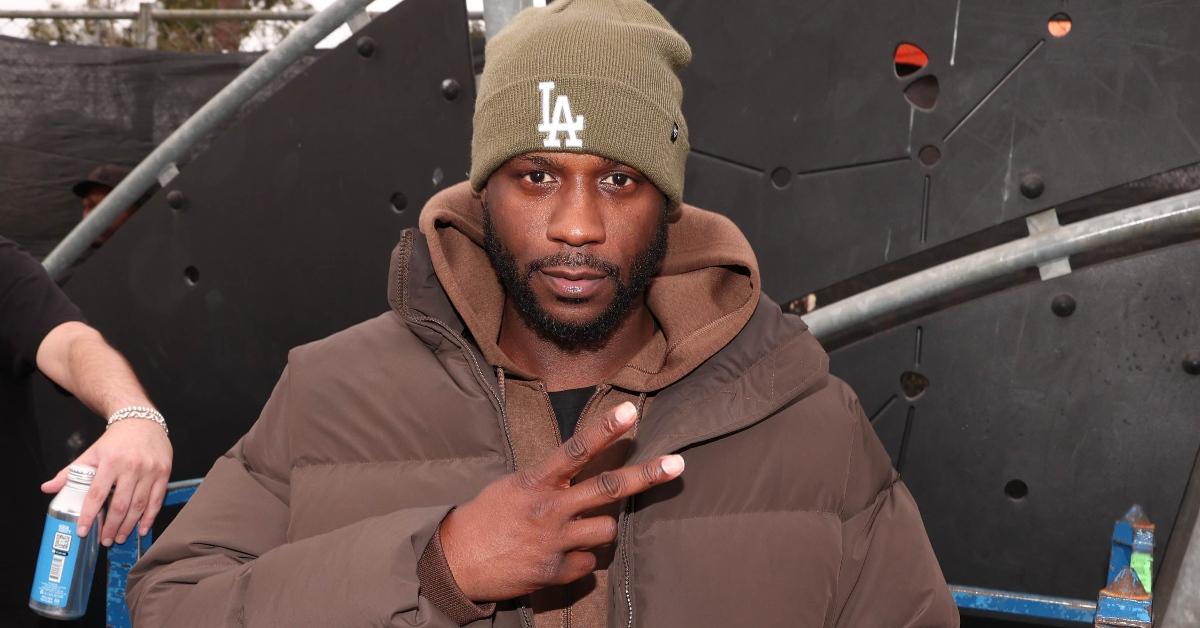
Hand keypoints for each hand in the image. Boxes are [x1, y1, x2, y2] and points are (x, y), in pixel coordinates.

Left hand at [41, 419, 171, 544]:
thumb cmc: (116, 440)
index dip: (89, 515)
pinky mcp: (164, 472)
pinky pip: (157, 499)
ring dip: (128, 525)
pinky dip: (150, 517)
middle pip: (120, 504)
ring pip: (139, 505)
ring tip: (119, 537)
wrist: (142, 421)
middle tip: (105, 540)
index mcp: (111, 462)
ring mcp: (150, 470)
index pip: (97, 494)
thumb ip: (70, 472)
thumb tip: (48, 488)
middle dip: (111, 527)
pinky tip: (141, 528)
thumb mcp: (91, 453)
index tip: (84, 530)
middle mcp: (131, 467)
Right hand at [439, 401, 683, 601]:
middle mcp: (550, 508)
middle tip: (677, 464)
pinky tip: (558, 556)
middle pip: (609, 488)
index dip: (605, 429)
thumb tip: (585, 473)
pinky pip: (589, 563)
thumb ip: (551, 479)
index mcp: (537, 481)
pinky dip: (580, 560)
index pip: (577, 449)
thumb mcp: (514, 485)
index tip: (631, 411)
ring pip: (607, 529)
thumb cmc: (487, 517)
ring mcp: (555, 541)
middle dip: (648, 475)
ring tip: (575, 530)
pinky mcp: (555, 571)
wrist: (456, 561)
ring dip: (599, 529)